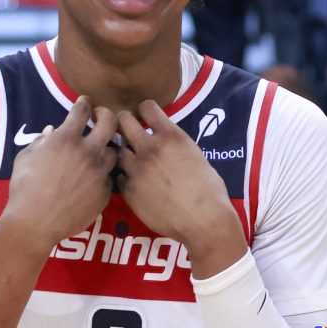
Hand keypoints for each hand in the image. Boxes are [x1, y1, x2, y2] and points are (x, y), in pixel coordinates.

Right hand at [3, 96, 116, 249]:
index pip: (81, 111)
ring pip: (114, 152)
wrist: (34, 223)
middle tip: (100, 117)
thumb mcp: (25, 158)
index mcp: (66, 139)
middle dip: (106, 114)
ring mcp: (99, 173)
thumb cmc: (24, 189)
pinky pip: (108, 178)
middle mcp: (87, 152)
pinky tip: (92, 179)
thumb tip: (52, 132)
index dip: (84, 103)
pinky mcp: (104, 193)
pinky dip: (102, 175)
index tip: (85, 102)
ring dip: (107, 148)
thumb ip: (41, 141)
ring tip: (99, 151)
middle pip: (110, 122)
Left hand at [116, 100, 242, 255]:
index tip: (145, 118)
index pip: (147, 107)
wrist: (203, 220)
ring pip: (117, 150)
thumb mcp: (195, 156)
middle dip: (124, 123)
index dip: (144, 111)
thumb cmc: (209, 190)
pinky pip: (119, 176)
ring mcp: (136, 169)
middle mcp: (150, 148)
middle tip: (128, 132)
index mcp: (171, 136)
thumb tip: (165, 142)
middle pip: (123, 121)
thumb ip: (175, 145)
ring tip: (132, 161)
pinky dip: (125, 177)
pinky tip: (135, 183)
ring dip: (123, 152)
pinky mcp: (129, 190)